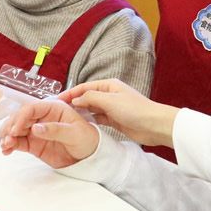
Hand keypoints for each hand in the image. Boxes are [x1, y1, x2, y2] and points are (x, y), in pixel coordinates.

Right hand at [0, 100, 100, 168]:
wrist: (90, 156)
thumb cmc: (87, 139)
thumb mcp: (75, 133)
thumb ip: (56, 130)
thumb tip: (36, 128)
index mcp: (52, 108)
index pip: (31, 108)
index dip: (21, 117)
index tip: (16, 130)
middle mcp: (41, 117)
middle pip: (19, 118)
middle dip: (10, 127)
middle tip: (8, 139)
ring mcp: (35, 130)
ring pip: (14, 129)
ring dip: (6, 136)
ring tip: (5, 146)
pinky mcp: (33, 143)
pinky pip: (17, 142)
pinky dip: (9, 145)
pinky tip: (6, 150)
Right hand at [57, 79, 179, 147]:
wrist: (154, 125)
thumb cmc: (135, 110)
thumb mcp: (110, 101)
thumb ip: (91, 99)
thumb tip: (75, 99)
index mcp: (109, 85)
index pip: (84, 87)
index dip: (70, 93)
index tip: (57, 100)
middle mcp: (109, 94)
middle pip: (86, 97)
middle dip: (73, 102)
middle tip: (58, 111)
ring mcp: (112, 107)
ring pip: (91, 108)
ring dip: (80, 112)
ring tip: (66, 118)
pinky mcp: (114, 119)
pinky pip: (97, 118)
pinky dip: (89, 120)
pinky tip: (81, 124)